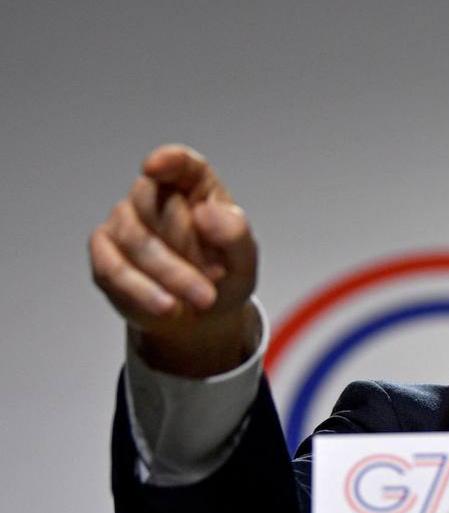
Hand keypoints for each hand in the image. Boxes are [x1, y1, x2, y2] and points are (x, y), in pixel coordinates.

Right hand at [90, 144, 258, 376]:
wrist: (203, 315)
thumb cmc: (225, 275)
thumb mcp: (244, 260)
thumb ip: (234, 233)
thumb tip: (205, 213)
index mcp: (194, 186)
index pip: (180, 163)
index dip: (167, 161)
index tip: (154, 167)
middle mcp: (154, 195)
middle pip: (156, 205)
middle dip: (188, 249)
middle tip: (217, 280)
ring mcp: (124, 221)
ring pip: (135, 240)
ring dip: (171, 275)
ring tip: (202, 301)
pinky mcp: (104, 252)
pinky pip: (113, 269)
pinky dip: (142, 291)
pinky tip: (168, 307)